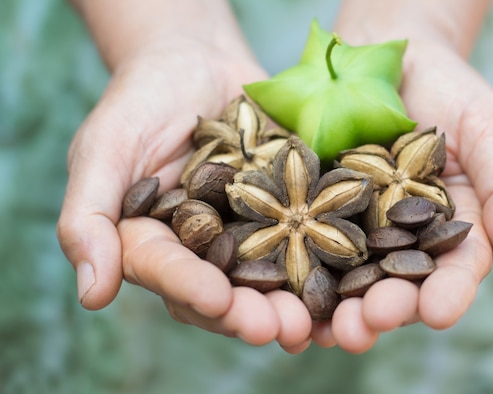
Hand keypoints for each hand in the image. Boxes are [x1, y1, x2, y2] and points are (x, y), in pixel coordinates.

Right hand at [56, 34, 312, 351]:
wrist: (194, 63)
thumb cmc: (139, 101)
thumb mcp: (104, 150)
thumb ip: (90, 217)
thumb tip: (93, 295)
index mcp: (155, 245)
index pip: (170, 275)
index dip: (192, 290)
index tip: (218, 300)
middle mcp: (203, 250)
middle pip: (225, 291)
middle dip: (251, 312)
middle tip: (278, 328)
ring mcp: (249, 233)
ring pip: (270, 277)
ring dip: (293, 302)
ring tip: (314, 320)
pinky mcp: (287, 211)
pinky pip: (308, 238)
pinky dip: (327, 262)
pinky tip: (348, 281)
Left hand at [321, 2, 492, 352]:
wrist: (385, 55)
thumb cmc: (448, 91)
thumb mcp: (487, 130)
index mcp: (450, 230)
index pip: (454, 270)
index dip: (448, 294)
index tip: (437, 312)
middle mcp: (401, 240)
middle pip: (395, 284)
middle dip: (383, 308)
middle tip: (365, 327)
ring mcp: (353, 228)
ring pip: (345, 276)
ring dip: (335, 306)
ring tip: (325, 328)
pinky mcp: (311, 210)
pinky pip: (300, 243)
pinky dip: (293, 270)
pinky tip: (282, 293)